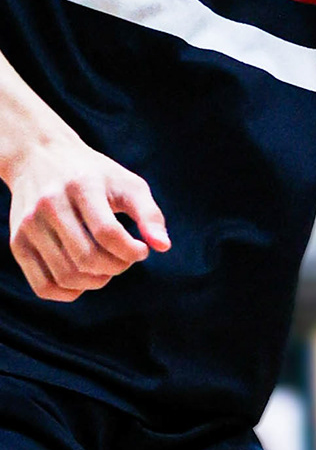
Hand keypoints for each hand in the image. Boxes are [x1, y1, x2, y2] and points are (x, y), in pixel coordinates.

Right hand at [3, 132, 167, 301]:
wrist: (39, 156)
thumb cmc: (94, 175)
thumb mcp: (127, 183)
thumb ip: (149, 214)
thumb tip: (163, 247)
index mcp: (80, 186)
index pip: (108, 234)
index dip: (132, 252)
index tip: (141, 250)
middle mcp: (49, 205)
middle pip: (88, 259)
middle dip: (117, 268)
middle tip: (124, 258)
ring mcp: (29, 225)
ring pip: (67, 277)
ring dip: (97, 281)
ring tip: (107, 266)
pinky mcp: (17, 242)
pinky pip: (44, 286)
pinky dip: (70, 293)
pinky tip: (85, 277)